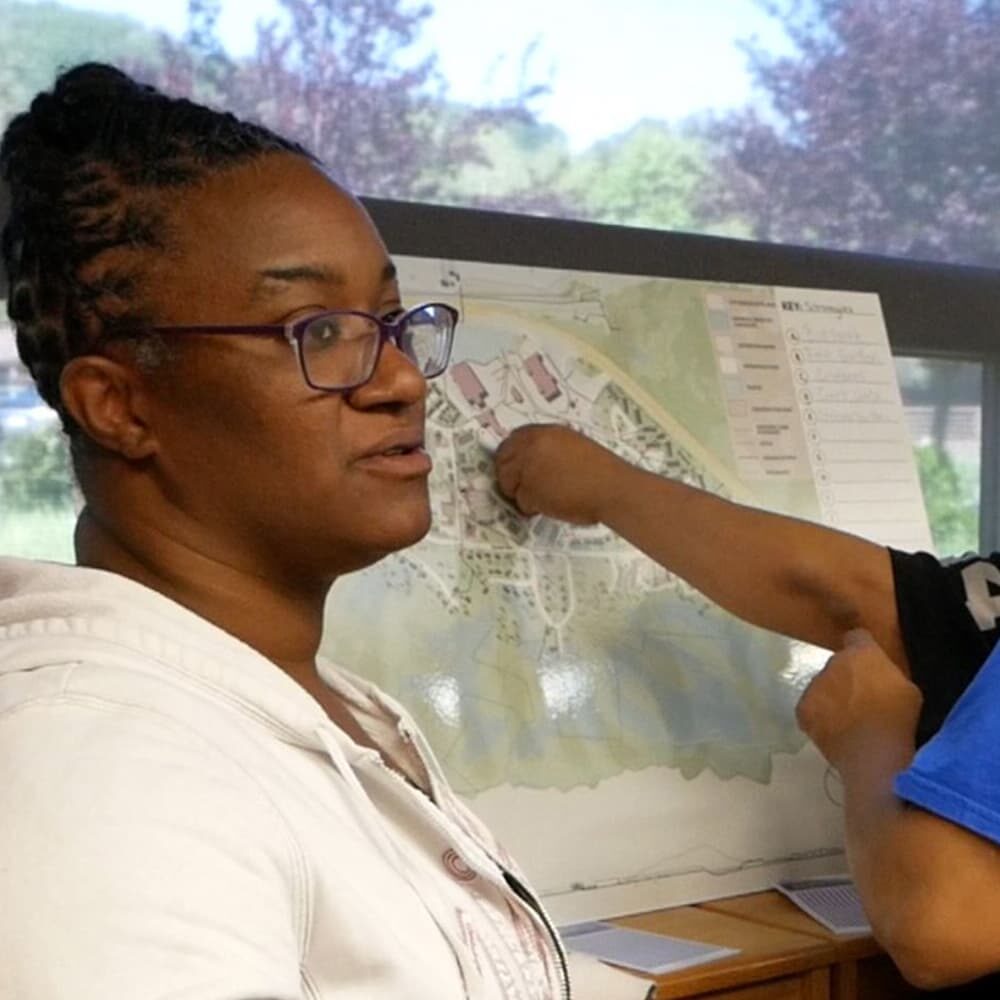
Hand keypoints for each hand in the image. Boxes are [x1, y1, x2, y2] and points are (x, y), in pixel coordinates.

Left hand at [494, 424, 628, 523]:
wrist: (613, 489)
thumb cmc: (602, 472)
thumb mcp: (573, 446)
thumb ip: (549, 449)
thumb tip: (532, 461)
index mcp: (545, 432)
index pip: (512, 440)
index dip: (511, 457)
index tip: (515, 469)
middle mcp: (532, 446)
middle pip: (502, 462)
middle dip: (509, 477)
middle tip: (523, 490)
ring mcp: (528, 468)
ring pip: (509, 484)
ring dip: (522, 494)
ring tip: (546, 498)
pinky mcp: (530, 491)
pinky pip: (522, 503)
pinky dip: (534, 509)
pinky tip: (553, 506)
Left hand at [796, 628, 921, 770]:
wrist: (873, 755)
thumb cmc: (900, 722)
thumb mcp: (909, 690)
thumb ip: (889, 676)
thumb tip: (881, 677)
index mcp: (862, 653)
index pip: (857, 637)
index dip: (862, 650)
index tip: (868, 663)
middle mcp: (833, 663)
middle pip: (838, 665)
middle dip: (847, 678)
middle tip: (861, 701)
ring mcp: (815, 686)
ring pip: (823, 687)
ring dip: (832, 697)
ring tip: (849, 720)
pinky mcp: (803, 709)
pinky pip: (811, 708)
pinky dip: (820, 717)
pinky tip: (835, 731)